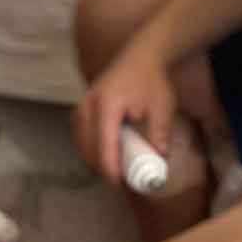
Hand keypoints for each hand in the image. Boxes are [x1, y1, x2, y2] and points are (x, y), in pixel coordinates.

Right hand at [73, 48, 175, 183]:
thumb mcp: (162, 105)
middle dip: (102, 166)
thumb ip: (160, 131)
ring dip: (94, 158)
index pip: (104, 144)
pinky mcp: (80, 107)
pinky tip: (102, 154)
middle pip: (89, 146)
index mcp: (108, 104)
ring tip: (113, 168)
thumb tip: (160, 158)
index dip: (110, 167)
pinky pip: (80, 134)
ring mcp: (81, 105)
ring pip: (81, 142)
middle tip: (120, 179)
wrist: (140, 58)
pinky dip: (89, 147)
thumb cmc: (151, 81)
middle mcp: (89, 104)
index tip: (119, 183)